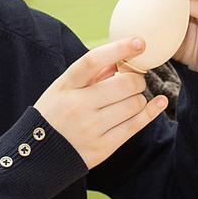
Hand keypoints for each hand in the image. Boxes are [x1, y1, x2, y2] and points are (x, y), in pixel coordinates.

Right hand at [35, 37, 168, 170]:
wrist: (38, 156)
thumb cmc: (55, 114)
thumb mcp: (63, 88)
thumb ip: (92, 73)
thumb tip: (123, 57)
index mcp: (66, 85)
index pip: (94, 60)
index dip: (120, 48)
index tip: (140, 42)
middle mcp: (78, 106)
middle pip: (124, 84)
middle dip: (136, 79)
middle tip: (134, 81)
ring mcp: (91, 128)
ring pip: (134, 104)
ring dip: (139, 98)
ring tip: (130, 100)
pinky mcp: (103, 147)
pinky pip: (136, 125)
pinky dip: (151, 111)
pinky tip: (159, 103)